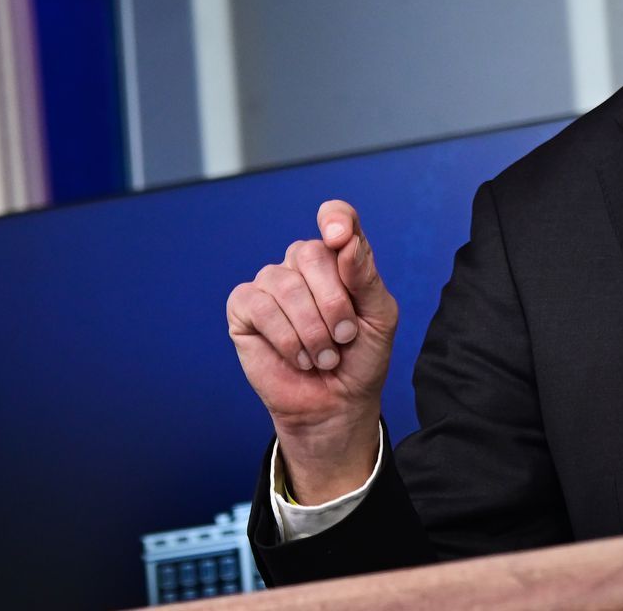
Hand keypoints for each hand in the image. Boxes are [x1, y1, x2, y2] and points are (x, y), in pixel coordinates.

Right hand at [227, 200, 398, 502]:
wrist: (337, 405)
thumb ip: (364, 276)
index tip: (339, 236)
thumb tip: (344, 240)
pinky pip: (258, 305)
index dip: (335, 218)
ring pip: (284, 282)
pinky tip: (298, 357)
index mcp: (339, 259)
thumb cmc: (360, 359)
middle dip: (333, 302)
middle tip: (344, 337)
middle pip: (311, 253)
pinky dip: (284, 337)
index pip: (336, 217)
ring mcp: (271, 284)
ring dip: (311, 329)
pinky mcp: (244, 309)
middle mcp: (302, 265)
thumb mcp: (379, 318)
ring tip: (324, 356)